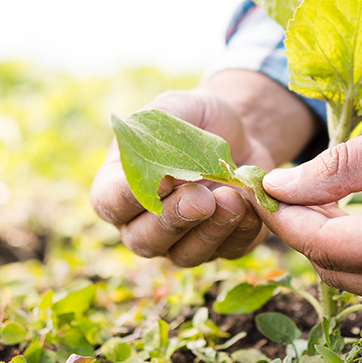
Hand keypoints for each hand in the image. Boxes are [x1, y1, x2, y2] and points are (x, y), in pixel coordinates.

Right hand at [91, 88, 271, 265]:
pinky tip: (251, 204)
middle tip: (202, 198)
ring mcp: (181, 240)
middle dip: (174, 220)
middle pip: (144, 241)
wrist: (240, 132)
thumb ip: (156, 130)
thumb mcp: (174, 108)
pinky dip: (242, 230)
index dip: (131, 197)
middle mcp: (143, 223)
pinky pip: (228, 251)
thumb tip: (158, 168)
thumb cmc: (195, 119)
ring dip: (210, 230)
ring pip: (186, 254)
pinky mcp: (221, 246)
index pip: (110, 203)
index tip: (162, 179)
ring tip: (232, 199)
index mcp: (119, 187)